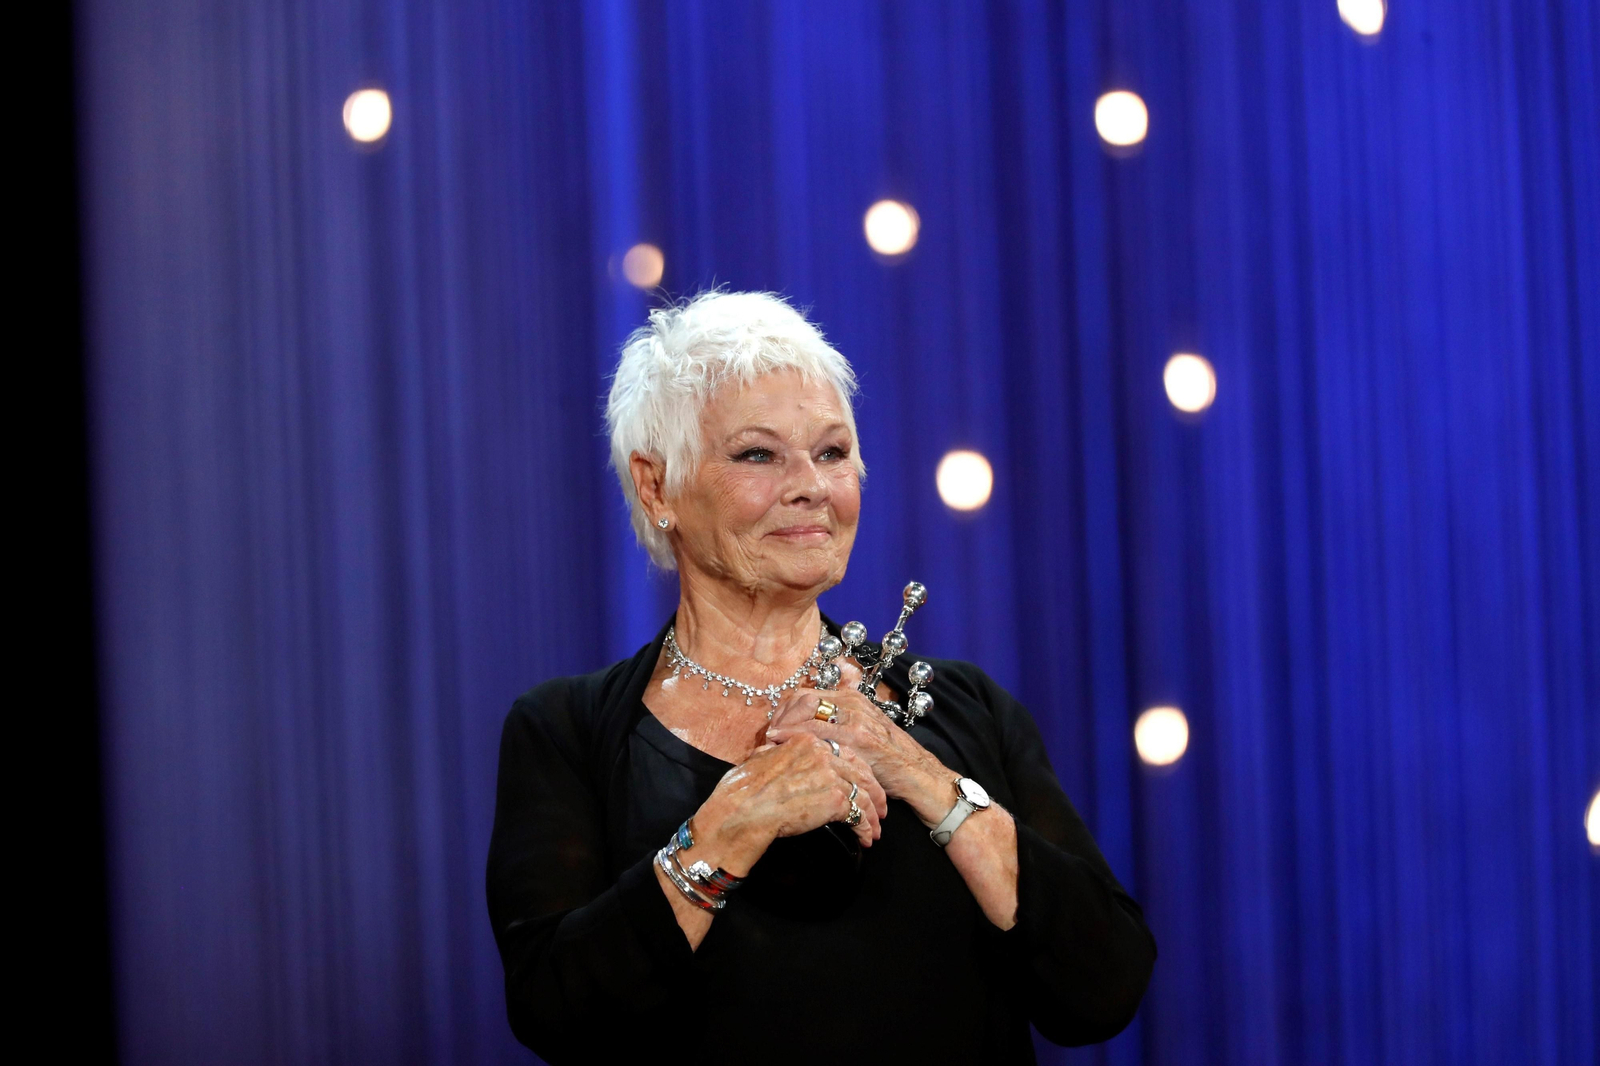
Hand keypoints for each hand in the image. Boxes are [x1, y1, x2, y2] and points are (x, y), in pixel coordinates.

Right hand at [690, 733, 888, 876]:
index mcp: (807, 741)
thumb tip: (772, 750)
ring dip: (872, 815)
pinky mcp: (834, 800)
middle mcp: (823, 754)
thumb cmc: (743, 790)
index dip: (859, 772)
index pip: (845, 754)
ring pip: (864, 795)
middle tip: (880, 810)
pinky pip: (858, 815)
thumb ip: (775, 752)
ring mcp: (831, 776)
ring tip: (875, 830)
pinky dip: (865, 828)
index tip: (864, 785)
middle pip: (861, 773)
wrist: (742, 811)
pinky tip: (865, 838)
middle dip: (874, 794)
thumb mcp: (759, 758)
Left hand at [765, 679, 952, 824]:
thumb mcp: (865, 730)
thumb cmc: (887, 758)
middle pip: (801, 697)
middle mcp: (852, 702)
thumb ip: (842, 721)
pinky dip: (796, 737)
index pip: (805, 694)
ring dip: (783, 726)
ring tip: (770, 743)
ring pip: (806, 710)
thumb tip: (812, 717)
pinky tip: (784, 747)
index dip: (783, 710)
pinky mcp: (859, 738)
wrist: (917, 775)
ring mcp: (856, 718)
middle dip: (779, 716)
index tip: (773, 727)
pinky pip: (818, 732)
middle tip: (768, 736)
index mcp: (851, 698)